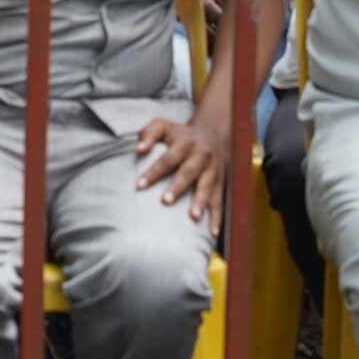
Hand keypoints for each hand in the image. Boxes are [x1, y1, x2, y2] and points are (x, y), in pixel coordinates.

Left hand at [134, 112, 229, 232]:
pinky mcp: (221, 183)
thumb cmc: (180, 134)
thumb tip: (138, 149)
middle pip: (188, 172)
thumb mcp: (164, 126)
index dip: (153, 172)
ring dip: (200, 202)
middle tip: (165, 201)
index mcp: (184, 143)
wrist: (213, 133)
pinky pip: (220, 201)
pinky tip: (212, 232)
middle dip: (178, 187)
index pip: (167, 159)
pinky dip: (217, 217)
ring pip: (207, 187)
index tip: (139, 185)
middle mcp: (200, 157)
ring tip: (193, 217)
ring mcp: (212, 171)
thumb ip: (148, 133)